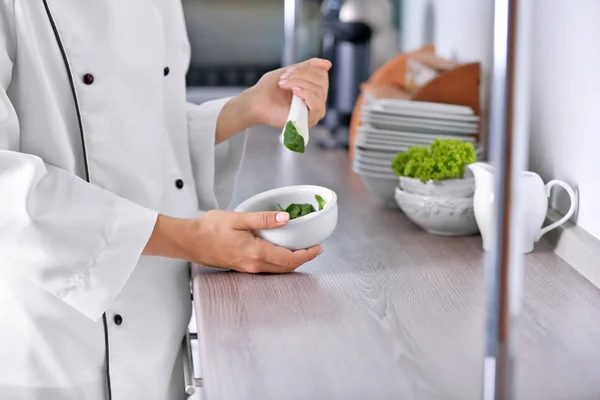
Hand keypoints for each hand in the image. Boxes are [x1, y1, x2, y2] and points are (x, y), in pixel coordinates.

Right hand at [144, 212, 322, 272]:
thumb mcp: (238, 218)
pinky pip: (267, 268)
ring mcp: (247, 269)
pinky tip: (280, 251)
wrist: (188, 241)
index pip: (289, 259)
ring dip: (291, 262)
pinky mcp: (241, 267)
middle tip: (314, 248)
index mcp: (255, 253)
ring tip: (301, 249)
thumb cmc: (209, 228)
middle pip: (286, 268)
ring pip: (277, 270)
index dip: (307, 255)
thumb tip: (286, 219)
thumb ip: (263, 220)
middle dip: (303, 259)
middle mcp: (253, 265)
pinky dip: (279, 262)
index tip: (319, 248)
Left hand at [247, 58, 331, 128]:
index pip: (322, 75)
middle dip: (302, 75)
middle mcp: (317, 103)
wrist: (255, 102)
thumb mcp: (291, 72)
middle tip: (284, 78)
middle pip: (322, 81)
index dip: (306, 69)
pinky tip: (294, 92)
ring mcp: (314, 113)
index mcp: (313, 91)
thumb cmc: (269, 89)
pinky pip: (317, 103)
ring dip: (299, 82)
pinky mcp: (309, 121)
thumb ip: (309, 67)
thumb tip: (328, 64)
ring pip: (318, 90)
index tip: (288, 71)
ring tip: (284, 84)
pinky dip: (305, 93)